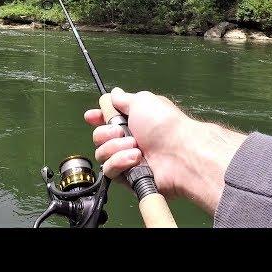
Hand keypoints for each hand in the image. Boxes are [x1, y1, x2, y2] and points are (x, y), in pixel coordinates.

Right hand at [84, 87, 246, 213]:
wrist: (180, 153)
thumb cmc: (164, 125)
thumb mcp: (142, 101)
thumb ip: (123, 99)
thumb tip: (114, 93)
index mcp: (133, 121)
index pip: (106, 120)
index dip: (97, 117)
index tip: (91, 116)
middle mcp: (129, 140)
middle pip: (99, 137)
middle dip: (106, 133)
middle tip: (122, 131)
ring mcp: (128, 159)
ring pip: (102, 154)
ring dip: (115, 148)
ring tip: (135, 147)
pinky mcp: (128, 177)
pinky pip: (110, 170)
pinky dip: (120, 162)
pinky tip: (135, 159)